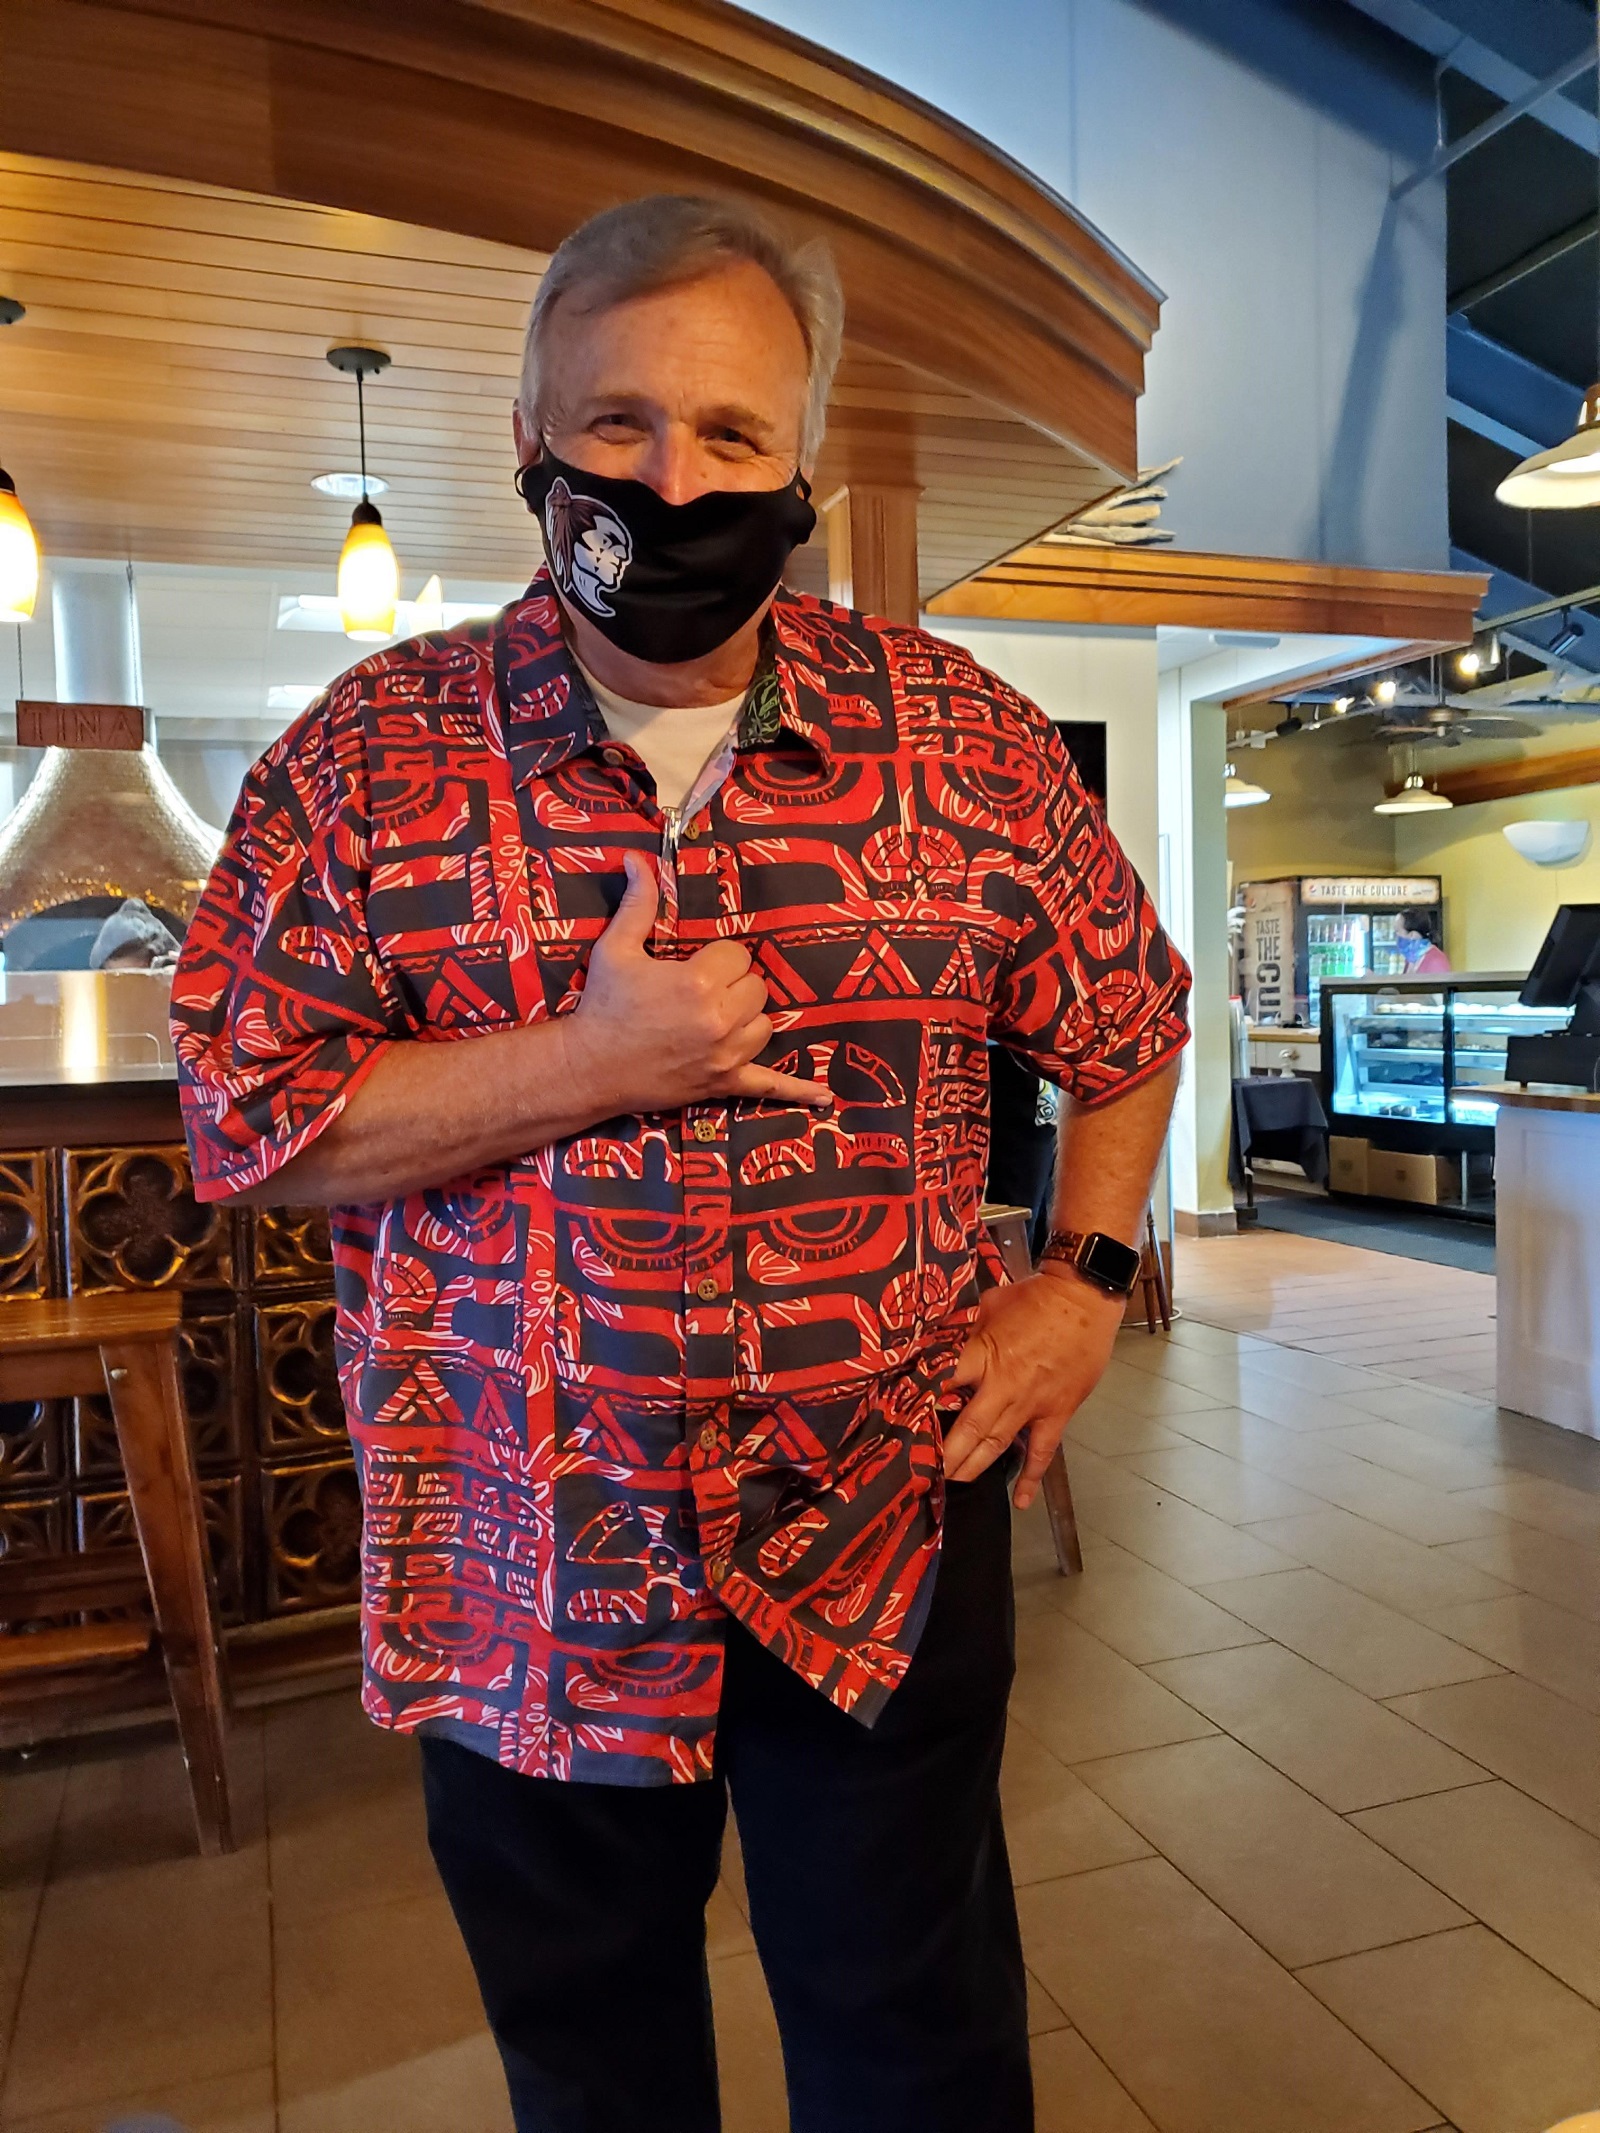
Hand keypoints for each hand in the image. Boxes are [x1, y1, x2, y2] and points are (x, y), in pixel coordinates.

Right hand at [559, 852, 831, 1113]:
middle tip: (702, 991)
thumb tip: (638, 858)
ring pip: (765, 1025)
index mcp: (698, 982)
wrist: (588, 1066)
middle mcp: (719, 1019)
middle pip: (756, 987)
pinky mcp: (724, 1083)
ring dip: (748, 1019)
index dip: (717, 958)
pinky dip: (797, 1091)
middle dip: (734, 985)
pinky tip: (823, 1097)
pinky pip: (769, 1086)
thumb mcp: (616, 948)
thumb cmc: (602, 1004)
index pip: (737, 955)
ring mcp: (725, 1055)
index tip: (693, 967)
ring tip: (718, 1018)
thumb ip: (638, 902)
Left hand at [942, 1265, 1124, 1507]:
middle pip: (966, 1427)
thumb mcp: (989, 1305)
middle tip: (923, 1471)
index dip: (922, 1406)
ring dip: (973, 1466)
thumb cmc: (1034, 1298)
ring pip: (996, 1443)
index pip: (944, 1386)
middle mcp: (1003, 1386)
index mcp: (982, 1356)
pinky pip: (1042, 1452)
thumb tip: (942, 1343)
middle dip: (944, 1453)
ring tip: (952, 1482)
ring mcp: (1031, 1404)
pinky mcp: (1057, 1414)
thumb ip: (967, 1331)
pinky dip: (1031, 1478)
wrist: (1084, 1299)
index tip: (902, 1424)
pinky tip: (1021, 1501)